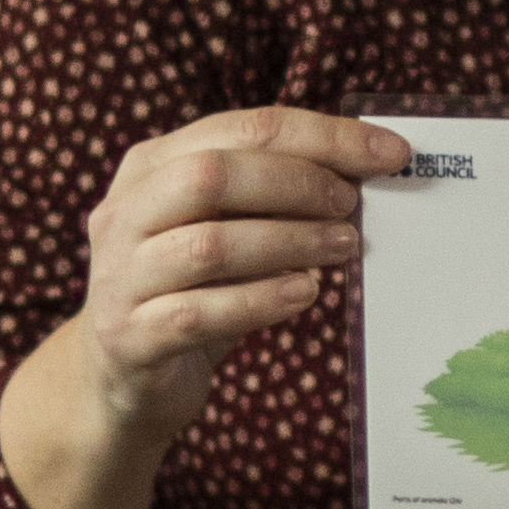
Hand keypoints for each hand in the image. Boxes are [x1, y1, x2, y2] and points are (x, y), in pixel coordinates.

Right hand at [0, 108, 413, 508]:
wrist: (122, 380)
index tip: (389, 153)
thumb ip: (269, 195)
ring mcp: (119, 277)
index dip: (322, 136)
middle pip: (212, 176)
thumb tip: (366, 170)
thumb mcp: (222, 228)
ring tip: (345, 247)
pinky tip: (306, 293)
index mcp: (150, 167)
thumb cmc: (191, 290)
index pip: (241, 129)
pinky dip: (261, 300)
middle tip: (352, 204)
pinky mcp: (128, 338)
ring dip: (290, 242)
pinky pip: (198, 313)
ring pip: (209, 246)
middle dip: (298, 183)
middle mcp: (124, 213)